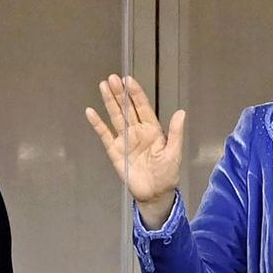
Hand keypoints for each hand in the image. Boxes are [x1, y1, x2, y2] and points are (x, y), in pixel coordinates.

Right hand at [86, 74, 185, 228]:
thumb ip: (176, 133)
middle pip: (126, 108)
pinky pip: (105, 135)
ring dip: (109, 102)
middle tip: (112, 78)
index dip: (135, 93)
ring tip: (103, 86)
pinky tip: (91, 112)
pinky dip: (97, 124)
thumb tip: (181, 112)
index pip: (142, 107)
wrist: (155, 194)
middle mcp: (137, 131)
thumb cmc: (167, 174)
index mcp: (152, 129)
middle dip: (119, 93)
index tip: (128, 80)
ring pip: (115, 117)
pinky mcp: (115, 152)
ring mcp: (125, 140)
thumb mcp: (174, 153)